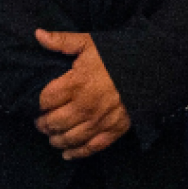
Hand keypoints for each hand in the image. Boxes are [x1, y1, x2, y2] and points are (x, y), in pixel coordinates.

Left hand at [33, 29, 129, 158]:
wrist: (152, 68)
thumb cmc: (116, 55)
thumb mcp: (88, 43)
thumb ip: (61, 41)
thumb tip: (38, 34)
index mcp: (76, 84)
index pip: (45, 101)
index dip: (36, 105)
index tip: (35, 106)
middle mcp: (85, 106)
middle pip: (54, 122)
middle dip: (43, 124)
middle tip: (41, 123)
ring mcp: (100, 120)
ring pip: (70, 138)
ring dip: (56, 140)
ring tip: (52, 136)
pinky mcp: (115, 130)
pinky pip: (92, 147)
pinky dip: (77, 153)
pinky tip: (67, 153)